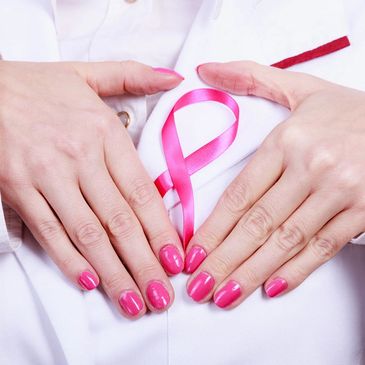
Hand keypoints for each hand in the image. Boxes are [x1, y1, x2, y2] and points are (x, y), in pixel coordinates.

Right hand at [0, 60, 183, 317]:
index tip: (175, 259)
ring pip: (87, 234)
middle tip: (161, 296)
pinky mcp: (17, 189)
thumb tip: (175, 78)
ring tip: (133, 301)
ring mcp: (46, 176)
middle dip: (143, 264)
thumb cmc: (38, 86)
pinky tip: (90, 283)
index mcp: (103, 132)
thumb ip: (135, 76)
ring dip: (113, 273)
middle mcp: (78, 157)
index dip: (160, 230)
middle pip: (119, 221)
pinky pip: (48, 232)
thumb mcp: (89, 75)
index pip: (141, 192)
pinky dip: (69, 260)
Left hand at [185, 61, 364, 307]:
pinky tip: (271, 288)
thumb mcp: (299, 87)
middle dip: (224, 261)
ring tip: (225, 296)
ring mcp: (341, 192)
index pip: (239, 195)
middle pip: (257, 224)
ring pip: (286, 241)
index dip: (212, 229)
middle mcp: (312, 168)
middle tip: (198, 287)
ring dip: (252, 273)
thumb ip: (250, 77)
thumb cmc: (346, 110)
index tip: (192, 254)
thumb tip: (203, 70)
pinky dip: (297, 270)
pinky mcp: (364, 210)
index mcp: (288, 141)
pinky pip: (324, 246)